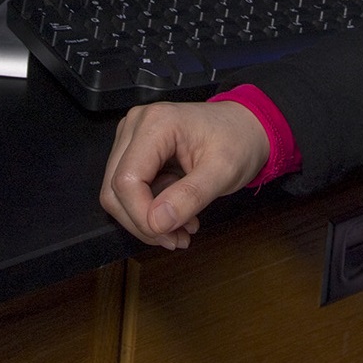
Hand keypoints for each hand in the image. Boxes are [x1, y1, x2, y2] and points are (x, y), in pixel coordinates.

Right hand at [100, 99, 270, 249]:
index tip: (168, 235)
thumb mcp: (223, 172)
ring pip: (118, 193)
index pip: (127, 180)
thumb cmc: (239, 141)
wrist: (247, 127)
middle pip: (116, 189)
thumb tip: (156, 222)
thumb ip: (191, 196)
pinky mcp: (137, 150)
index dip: (141, 215)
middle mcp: (137, 125)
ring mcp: (133, 137)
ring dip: (147, 220)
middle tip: (177, 239)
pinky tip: (178, 215)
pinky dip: (151, 210)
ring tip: (183, 229)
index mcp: (156, 123)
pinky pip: (130, 190)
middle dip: (143, 222)